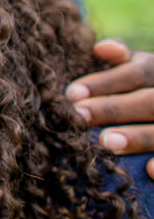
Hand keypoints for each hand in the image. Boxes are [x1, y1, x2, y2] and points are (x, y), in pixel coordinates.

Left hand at [66, 40, 153, 177]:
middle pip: (151, 101)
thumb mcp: (143, 67)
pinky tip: (150, 170)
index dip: (106, 82)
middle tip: (79, 116)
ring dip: (138, 137)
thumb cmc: (148, 88)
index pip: (138, 73)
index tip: (72, 94)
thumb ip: (123, 60)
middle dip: (114, 108)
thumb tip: (101, 49)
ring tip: (106, 143)